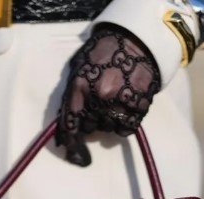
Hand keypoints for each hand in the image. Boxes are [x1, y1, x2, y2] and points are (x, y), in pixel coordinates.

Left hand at [56, 24, 160, 166]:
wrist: (136, 41)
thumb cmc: (104, 53)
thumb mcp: (80, 67)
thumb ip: (72, 94)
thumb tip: (66, 125)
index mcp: (81, 87)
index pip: (71, 123)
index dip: (70, 141)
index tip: (72, 152)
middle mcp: (99, 98)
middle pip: (90, 127)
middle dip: (91, 121)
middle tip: (98, 105)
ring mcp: (120, 103)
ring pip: (108, 128)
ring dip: (108, 121)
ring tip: (114, 100)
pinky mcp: (138, 107)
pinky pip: (126, 128)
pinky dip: (125, 123)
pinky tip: (126, 107)